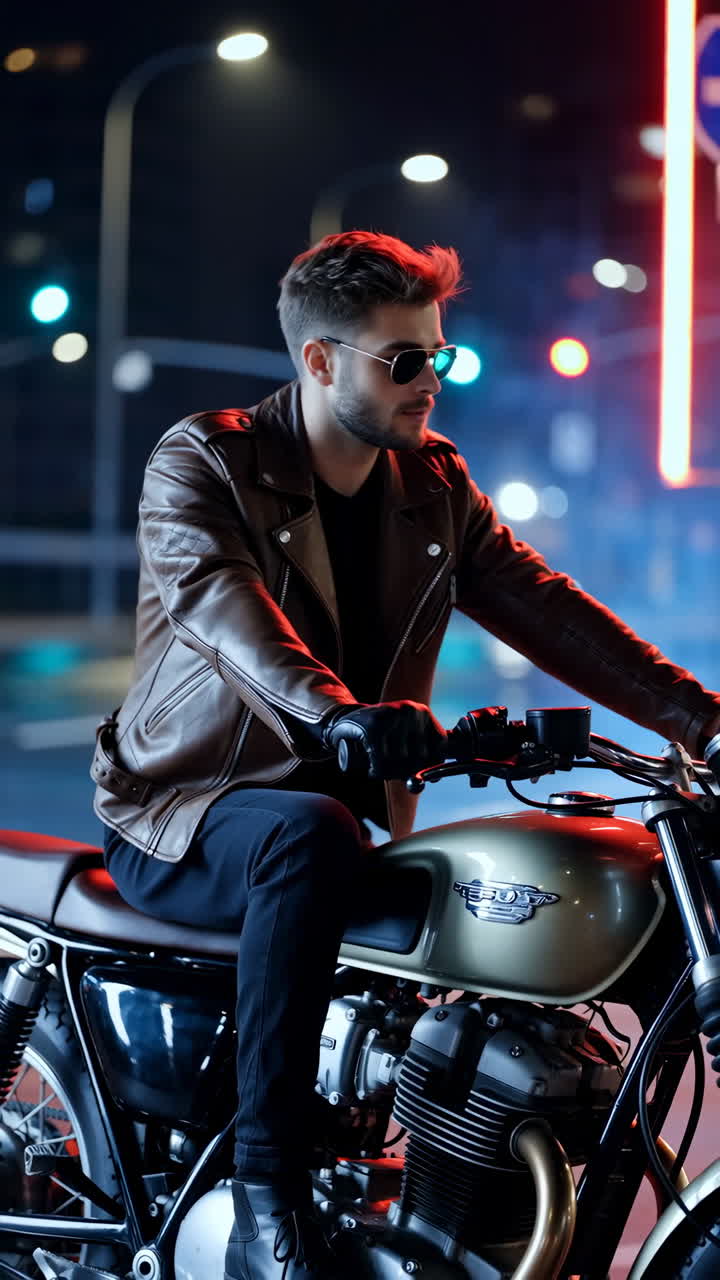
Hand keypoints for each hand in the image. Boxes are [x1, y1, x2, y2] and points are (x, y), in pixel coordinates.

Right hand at [322, 700, 446, 779]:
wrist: (345, 719)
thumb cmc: (379, 733)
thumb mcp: (404, 736)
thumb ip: (422, 754)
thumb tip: (434, 778)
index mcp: (423, 713)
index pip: (440, 748)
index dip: (429, 766)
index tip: (415, 772)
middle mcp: (411, 711)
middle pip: (420, 758)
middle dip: (404, 772)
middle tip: (391, 771)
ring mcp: (393, 717)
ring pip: (400, 762)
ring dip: (389, 773)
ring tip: (380, 767)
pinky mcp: (374, 728)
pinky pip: (382, 762)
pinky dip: (377, 772)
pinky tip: (372, 769)